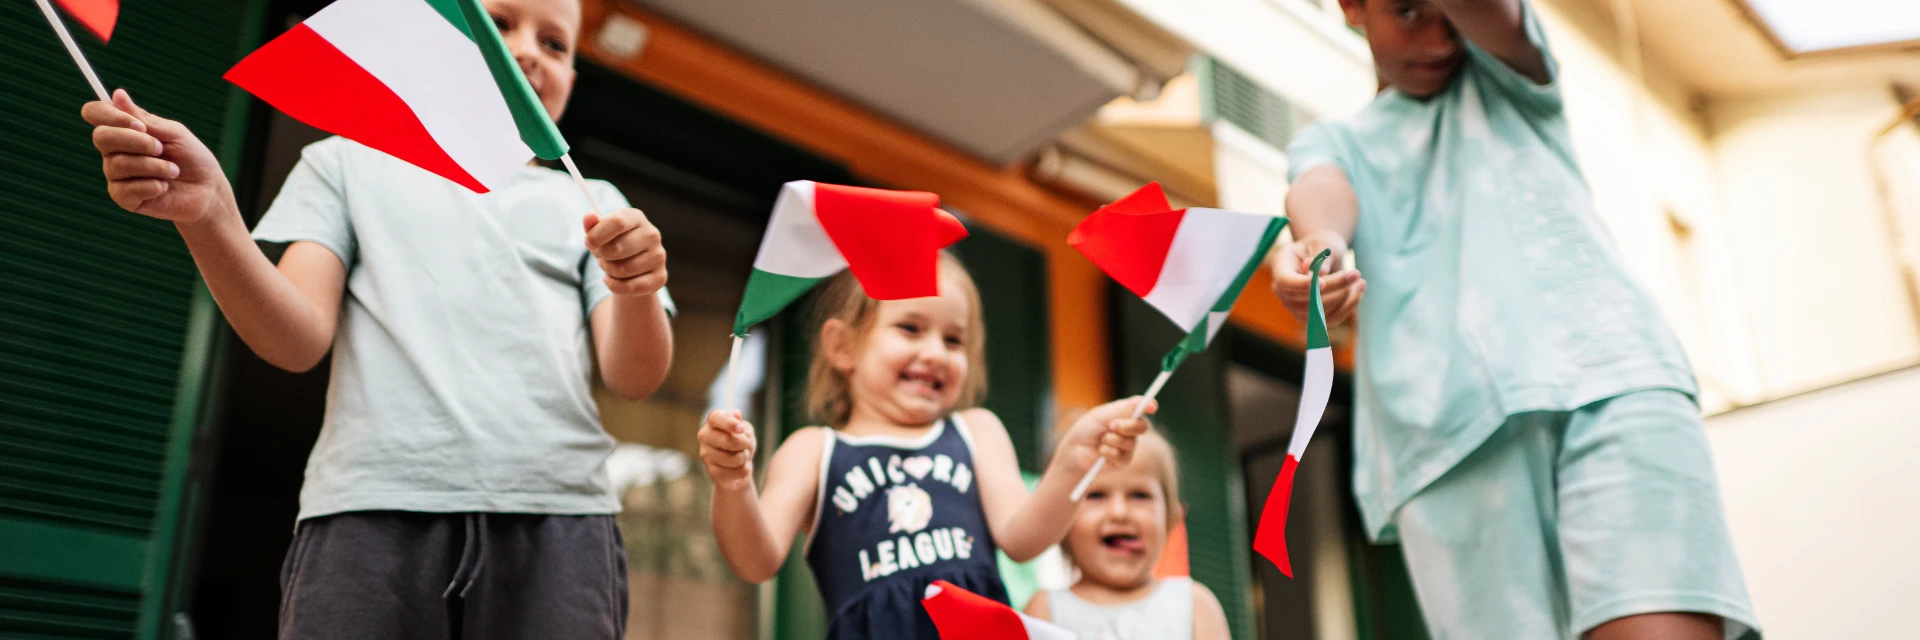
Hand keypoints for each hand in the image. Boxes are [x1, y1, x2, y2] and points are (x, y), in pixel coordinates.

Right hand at [81, 89, 228, 223]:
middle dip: (137, 141)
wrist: (208, 189)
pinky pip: (128, 189)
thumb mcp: (173, 133)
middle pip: (101, 137)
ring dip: (155, 166)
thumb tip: (117, 94)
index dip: (109, 115)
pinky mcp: (123, 198)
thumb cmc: (190, 156)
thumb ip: (144, 118)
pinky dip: (155, 185)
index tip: (139, 124)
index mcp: (122, 129)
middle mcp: (113, 151)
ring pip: (119, 164)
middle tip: (161, 148)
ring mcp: (116, 175)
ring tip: (173, 170)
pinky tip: (165, 187)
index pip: (94, 113)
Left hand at [584, 207, 666, 296]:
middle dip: (602, 256)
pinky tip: (612, 280)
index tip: (588, 243)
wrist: (631, 270)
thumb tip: (588, 216)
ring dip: (608, 271)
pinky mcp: (660, 277)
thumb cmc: (613, 246)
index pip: (617, 223)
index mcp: (636, 218)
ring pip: (623, 269)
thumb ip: (593, 226)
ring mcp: (658, 256)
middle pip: (617, 248)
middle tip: (601, 257)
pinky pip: (631, 286)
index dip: (597, 235)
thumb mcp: (601, 234)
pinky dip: (615, 286)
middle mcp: (652, 234)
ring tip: (610, 266)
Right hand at [698, 410, 756, 490]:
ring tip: (742, 456)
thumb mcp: (746, 431)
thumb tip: (735, 414)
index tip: (741, 428)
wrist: (738, 465)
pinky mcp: (711, 472)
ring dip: (745, 458)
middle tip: (746, 445)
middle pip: (729, 440)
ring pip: (736, 458)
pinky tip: (739, 468)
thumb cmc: (742, 442)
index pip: (716, 418)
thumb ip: (742, 424)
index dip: (729, 423)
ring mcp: (705, 455)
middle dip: (745, 444)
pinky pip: (737, 471)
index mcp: (713, 421)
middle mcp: (704, 436)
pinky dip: (744, 470)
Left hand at [1059, 397, 1155, 472]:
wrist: (1075, 449)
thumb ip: (1122, 409)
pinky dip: (1108, 452)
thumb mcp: (1101, 415)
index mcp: (1125, 413)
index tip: (1152, 406)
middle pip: (1142, 426)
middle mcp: (1130, 429)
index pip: (1142, 407)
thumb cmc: (1087, 428)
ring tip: (1101, 439)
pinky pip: (1122, 456)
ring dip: (1111, 440)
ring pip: (1130, 442)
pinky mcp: (1123, 461)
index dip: (1149, 405)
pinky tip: (1100, 451)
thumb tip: (1142, 401)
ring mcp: (1128, 445)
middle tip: (1112, 425)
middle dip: (1128, 426)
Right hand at [1268, 230, 1364, 325]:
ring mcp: (1295, 306)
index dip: (1301, 285)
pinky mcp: (1311, 317)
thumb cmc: (1322, 245)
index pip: (1285, 281)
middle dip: (1334, 287)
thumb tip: (1320, 274)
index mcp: (1281, 265)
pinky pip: (1329, 319)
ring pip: (1318, 312)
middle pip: (1305, 298)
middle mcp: (1283, 290)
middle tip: (1355, 273)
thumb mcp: (1324, 243)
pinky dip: (1348, 307)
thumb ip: (1322, 257)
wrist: (1325, 256)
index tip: (1323, 283)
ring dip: (1343, 298)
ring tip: (1359, 280)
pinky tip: (1359, 291)